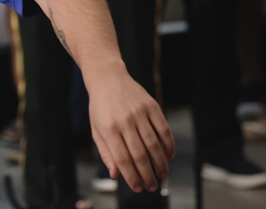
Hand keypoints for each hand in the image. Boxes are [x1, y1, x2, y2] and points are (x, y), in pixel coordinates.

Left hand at [88, 69, 174, 192]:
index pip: (122, 158)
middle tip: (152, 185)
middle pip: (140, 154)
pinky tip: (168, 156)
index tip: (138, 188)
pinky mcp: (152, 106)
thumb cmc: (101, 108)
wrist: (108, 78)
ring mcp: (139, 113)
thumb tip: (116, 175)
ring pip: (153, 144)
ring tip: (162, 174)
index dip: (131, 176)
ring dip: (160, 163)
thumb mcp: (96, 130)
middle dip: (147, 174)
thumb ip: (106, 153)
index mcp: (108, 128)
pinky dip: (168, 145)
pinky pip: (164, 129)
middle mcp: (124, 121)